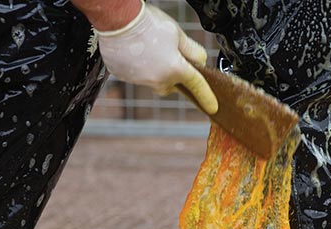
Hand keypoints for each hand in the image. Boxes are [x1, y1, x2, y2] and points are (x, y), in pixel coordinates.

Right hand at [96, 4, 217, 114]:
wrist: (117, 19)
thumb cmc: (149, 23)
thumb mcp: (177, 34)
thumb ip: (192, 51)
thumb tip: (199, 61)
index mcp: (175, 69)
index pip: (197, 86)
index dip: (207, 97)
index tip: (213, 107)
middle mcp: (158, 80)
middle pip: (172, 85)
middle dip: (174, 75)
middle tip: (168, 55)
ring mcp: (140, 80)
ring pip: (154, 81)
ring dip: (155, 70)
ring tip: (148, 48)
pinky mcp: (124, 77)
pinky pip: (137, 76)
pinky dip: (139, 67)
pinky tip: (135, 51)